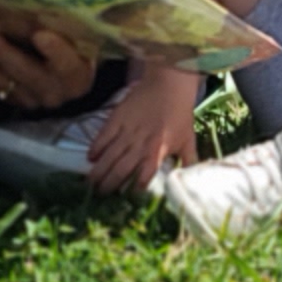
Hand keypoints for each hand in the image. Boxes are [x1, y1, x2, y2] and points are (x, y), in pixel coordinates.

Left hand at [0, 17, 98, 114]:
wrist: (68, 68)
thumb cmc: (76, 38)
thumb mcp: (77, 28)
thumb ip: (64, 15)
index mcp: (79, 73)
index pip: (69, 64)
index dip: (56, 52)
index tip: (41, 35)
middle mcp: (57, 91)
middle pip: (29, 72)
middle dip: (2, 53)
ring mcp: (33, 98)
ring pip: (3, 81)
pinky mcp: (13, 98)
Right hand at [84, 66, 198, 191]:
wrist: (169, 84)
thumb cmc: (180, 113)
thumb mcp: (188, 139)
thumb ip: (189, 161)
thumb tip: (191, 180)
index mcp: (158, 151)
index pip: (144, 176)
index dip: (134, 189)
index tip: (126, 198)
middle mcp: (140, 144)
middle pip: (121, 169)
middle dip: (109, 184)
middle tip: (100, 194)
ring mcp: (127, 131)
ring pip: (109, 156)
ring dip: (99, 170)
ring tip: (90, 182)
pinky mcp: (117, 118)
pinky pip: (103, 136)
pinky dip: (96, 147)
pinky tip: (90, 157)